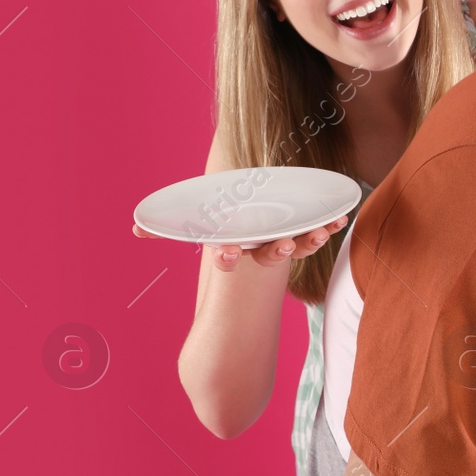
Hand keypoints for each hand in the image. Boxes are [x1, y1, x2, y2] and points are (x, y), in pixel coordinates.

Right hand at [132, 215, 348, 272]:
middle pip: (269, 254)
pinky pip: (318, 230)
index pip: (229, 256)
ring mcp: (285, 243)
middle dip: (276, 251)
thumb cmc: (222, 231)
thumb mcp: (197, 228)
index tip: (225, 254)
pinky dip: (328, 226)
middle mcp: (261, 250)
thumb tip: (134, 228)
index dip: (228, 257)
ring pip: (299, 245)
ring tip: (318, 233)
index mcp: (234, 249)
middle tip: (284, 246)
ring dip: (309, 241)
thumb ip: (166, 229)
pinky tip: (341, 218)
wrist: (251, 244)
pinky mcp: (305, 231)